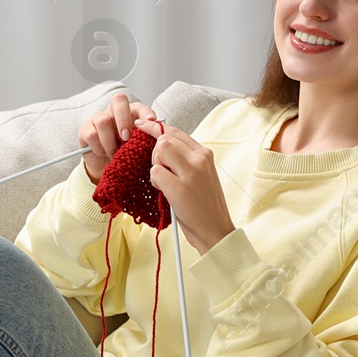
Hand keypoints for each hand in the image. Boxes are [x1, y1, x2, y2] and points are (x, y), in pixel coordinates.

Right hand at [78, 92, 158, 182]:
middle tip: (127, 138)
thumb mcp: (137, 147)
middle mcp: (114, 112)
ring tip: (115, 154)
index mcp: (130, 114)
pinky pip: (92, 135)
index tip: (152, 121)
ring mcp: (98, 119)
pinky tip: (103, 153)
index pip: (138, 106)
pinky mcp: (86, 130)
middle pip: (118, 101)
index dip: (145, 112)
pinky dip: (99, 148)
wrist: (106, 167)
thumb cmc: (124, 154)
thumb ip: (144, 138)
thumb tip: (155, 136)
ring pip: (103, 121)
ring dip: (111, 141)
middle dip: (124, 119)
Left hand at [133, 116, 235, 255]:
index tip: (141, 126)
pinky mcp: (180, 188)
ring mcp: (191, 173)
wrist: (215, 231)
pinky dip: (155, 182)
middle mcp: (200, 159)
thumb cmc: (204, 205)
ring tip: (164, 182)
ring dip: (155, 166)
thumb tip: (160, 144)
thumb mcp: (200, 175)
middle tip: (160, 171)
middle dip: (154, 153)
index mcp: (204, 154)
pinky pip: (155, 173)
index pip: (175, 131)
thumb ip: (184, 158)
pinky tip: (164, 192)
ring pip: (159, 151)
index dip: (155, 128)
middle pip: (164, 139)